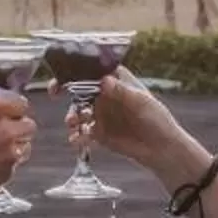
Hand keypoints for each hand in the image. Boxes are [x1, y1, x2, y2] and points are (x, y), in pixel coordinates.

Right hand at [0, 91, 32, 210]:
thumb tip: (0, 114)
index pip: (20, 103)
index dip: (12, 110)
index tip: (5, 115)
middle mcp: (3, 128)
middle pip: (29, 125)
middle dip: (18, 129)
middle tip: (1, 134)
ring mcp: (9, 152)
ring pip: (25, 146)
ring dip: (14, 148)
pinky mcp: (7, 173)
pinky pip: (14, 165)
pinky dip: (4, 165)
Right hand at [74, 72, 201, 184]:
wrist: (162, 150)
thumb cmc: (157, 120)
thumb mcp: (141, 102)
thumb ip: (121, 91)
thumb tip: (104, 80)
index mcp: (117, 81)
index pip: (93, 69)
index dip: (77, 68)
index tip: (65, 70)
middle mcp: (106, 95)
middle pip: (79, 88)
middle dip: (65, 89)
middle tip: (55, 92)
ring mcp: (101, 114)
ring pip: (78, 110)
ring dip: (71, 115)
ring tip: (73, 123)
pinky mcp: (99, 133)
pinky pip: (82, 132)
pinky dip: (77, 135)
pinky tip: (77, 139)